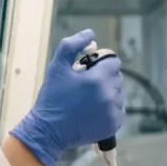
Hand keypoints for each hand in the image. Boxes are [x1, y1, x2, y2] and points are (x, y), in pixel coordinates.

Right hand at [9, 29, 123, 165]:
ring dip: (107, 94)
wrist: (48, 131)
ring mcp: (112, 111)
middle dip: (103, 78)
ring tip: (87, 101)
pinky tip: (92, 112)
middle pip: (116, 77)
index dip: (101, 63)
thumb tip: (90, 34)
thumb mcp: (56, 67)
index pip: (114, 61)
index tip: (88, 70)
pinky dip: (109, 109)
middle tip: (84, 86)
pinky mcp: (113, 125)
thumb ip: (72, 45)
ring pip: (118, 94)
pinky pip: (118, 110)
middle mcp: (109, 95)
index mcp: (97, 79)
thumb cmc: (51, 98)